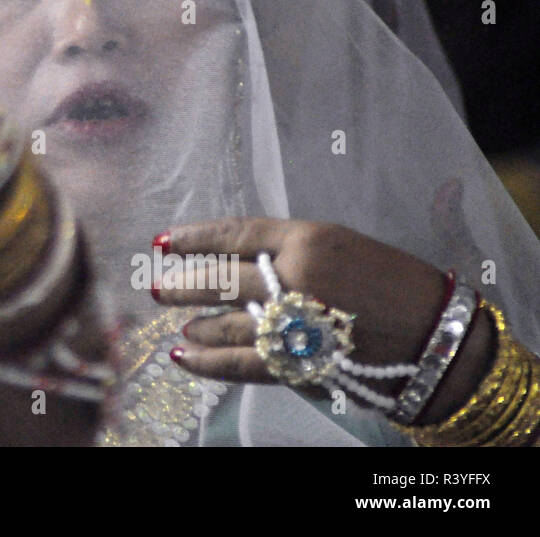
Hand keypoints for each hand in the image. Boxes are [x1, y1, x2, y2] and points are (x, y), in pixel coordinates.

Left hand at [152, 217, 447, 387]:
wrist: (438, 339)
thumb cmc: (395, 285)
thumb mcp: (342, 245)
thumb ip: (290, 249)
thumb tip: (238, 259)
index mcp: (308, 239)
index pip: (234, 234)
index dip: (193, 239)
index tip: (164, 242)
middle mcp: (295, 278)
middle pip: (221, 278)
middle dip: (184, 284)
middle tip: (159, 287)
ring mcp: (293, 323)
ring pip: (224, 320)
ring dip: (195, 322)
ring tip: (179, 322)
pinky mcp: (296, 364)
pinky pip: (237, 361)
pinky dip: (206, 360)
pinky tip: (183, 355)